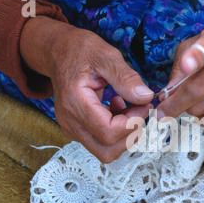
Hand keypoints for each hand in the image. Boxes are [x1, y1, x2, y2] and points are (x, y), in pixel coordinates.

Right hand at [20, 16, 153, 162]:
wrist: (58, 52)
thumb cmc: (79, 51)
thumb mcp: (106, 55)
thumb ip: (125, 77)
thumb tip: (145, 97)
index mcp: (75, 102)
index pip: (108, 132)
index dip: (132, 123)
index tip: (144, 105)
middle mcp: (70, 121)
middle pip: (106, 150)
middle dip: (130, 134)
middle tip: (139, 110)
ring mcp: (72, 128)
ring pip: (104, 151)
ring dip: (124, 135)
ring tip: (129, 108)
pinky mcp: (77, 130)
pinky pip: (100, 142)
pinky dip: (116, 132)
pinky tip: (118, 109)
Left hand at [156, 23, 203, 128]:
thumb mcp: (195, 46)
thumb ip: (179, 67)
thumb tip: (167, 96)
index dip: (196, 57)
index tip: (186, 66)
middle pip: (200, 88)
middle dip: (176, 103)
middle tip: (162, 112)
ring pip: (201, 108)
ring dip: (190, 107)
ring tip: (195, 97)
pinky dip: (202, 118)